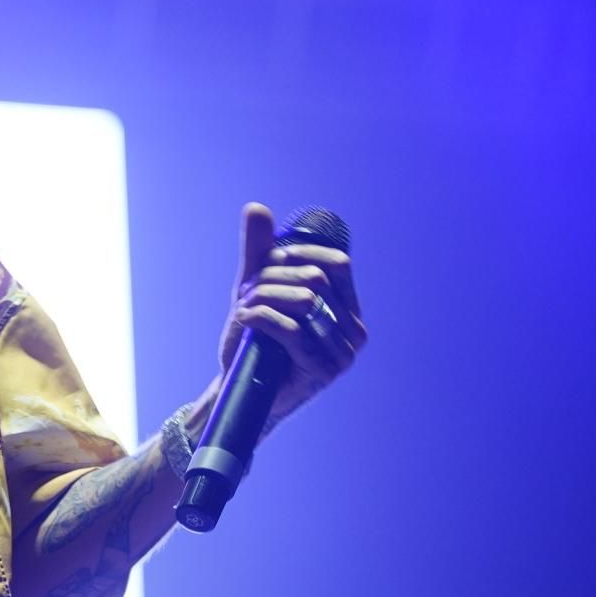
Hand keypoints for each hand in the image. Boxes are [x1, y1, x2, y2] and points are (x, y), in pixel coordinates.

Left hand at [212, 202, 367, 431]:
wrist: (241, 388)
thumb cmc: (254, 338)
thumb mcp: (255, 288)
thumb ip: (260, 250)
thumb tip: (256, 208)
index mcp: (348, 309)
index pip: (335, 263)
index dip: (296, 255)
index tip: (267, 264)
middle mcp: (354, 330)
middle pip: (314, 279)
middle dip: (271, 279)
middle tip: (247, 295)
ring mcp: (343, 353)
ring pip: (302, 301)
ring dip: (261, 300)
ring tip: (244, 311)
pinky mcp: (323, 371)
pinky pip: (290, 328)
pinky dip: (259, 318)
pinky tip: (243, 320)